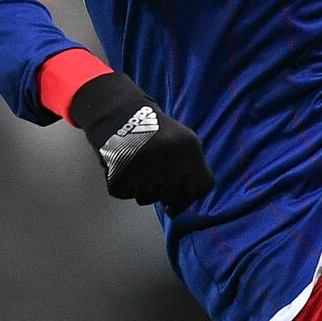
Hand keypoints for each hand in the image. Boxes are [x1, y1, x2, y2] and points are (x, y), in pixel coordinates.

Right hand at [69, 72, 213, 215]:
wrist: (121, 113)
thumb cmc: (157, 132)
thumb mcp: (184, 142)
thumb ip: (191, 169)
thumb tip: (180, 206)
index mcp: (189, 147)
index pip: (202, 187)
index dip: (191, 196)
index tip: (181, 195)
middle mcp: (168, 157)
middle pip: (174, 198)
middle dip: (166, 195)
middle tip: (157, 181)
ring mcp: (143, 166)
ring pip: (147, 198)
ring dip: (143, 188)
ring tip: (140, 167)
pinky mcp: (119, 171)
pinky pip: (126, 194)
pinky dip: (125, 185)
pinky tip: (126, 167)